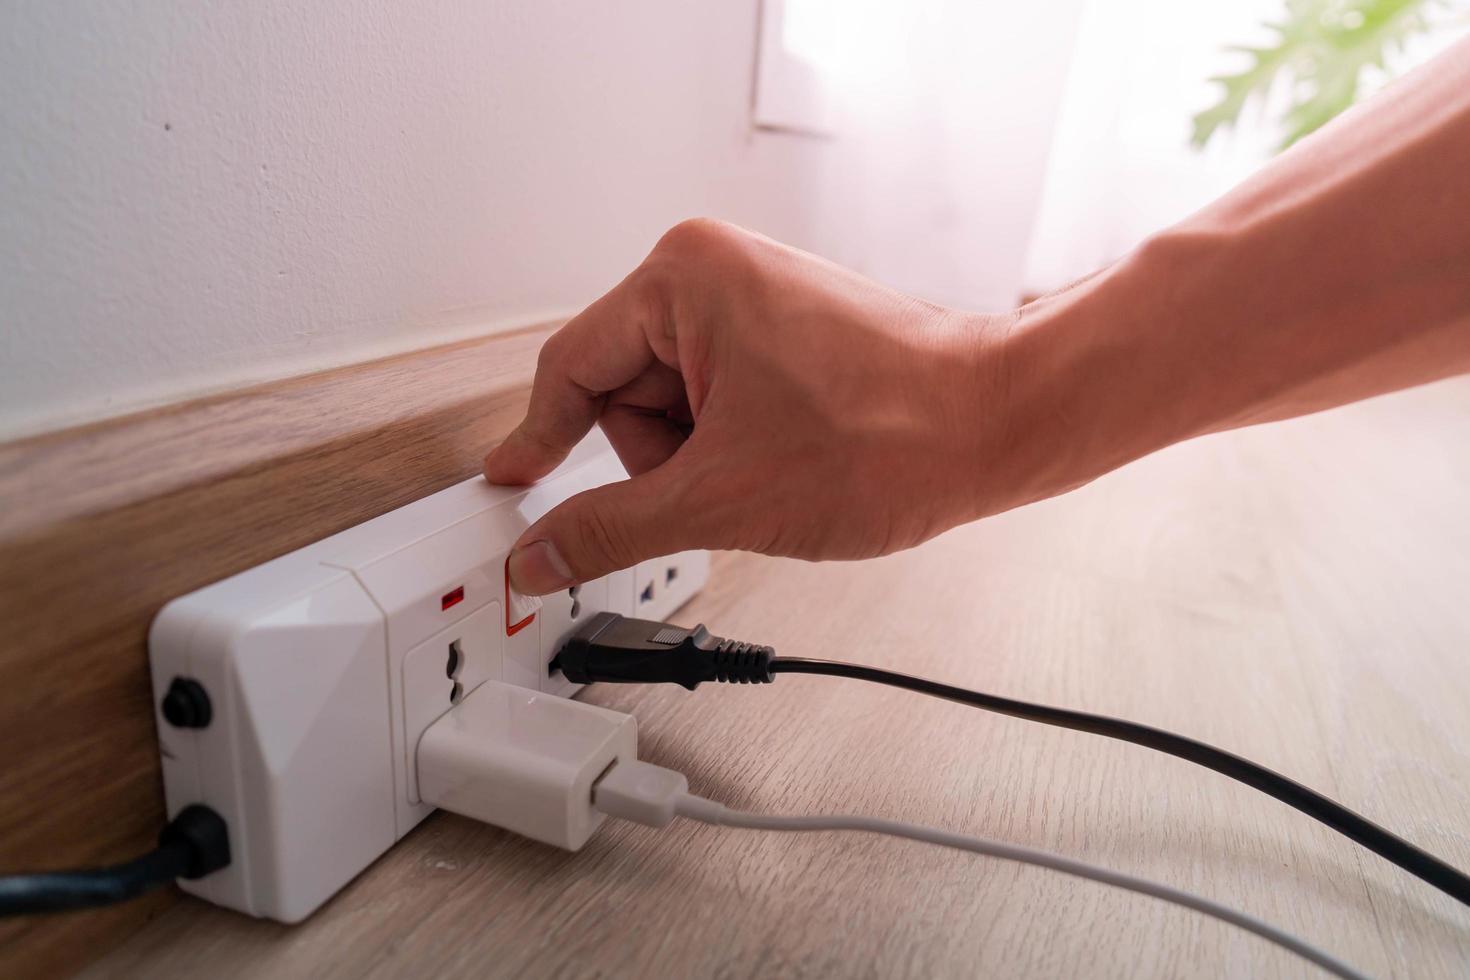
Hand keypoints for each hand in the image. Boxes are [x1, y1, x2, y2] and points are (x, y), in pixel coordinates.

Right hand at [484, 219, 1026, 594]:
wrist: (1001, 426)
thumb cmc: (893, 433)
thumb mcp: (721, 498)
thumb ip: (610, 529)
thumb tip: (542, 551)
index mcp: (682, 276)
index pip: (569, 369)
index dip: (537, 442)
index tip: (512, 488)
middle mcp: (715, 270)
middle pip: (622, 392)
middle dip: (661, 460)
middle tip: (720, 487)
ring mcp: (756, 299)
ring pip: (674, 407)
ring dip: (704, 460)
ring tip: (773, 474)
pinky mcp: (787, 332)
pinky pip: (721, 400)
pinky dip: (735, 447)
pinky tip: (788, 465)